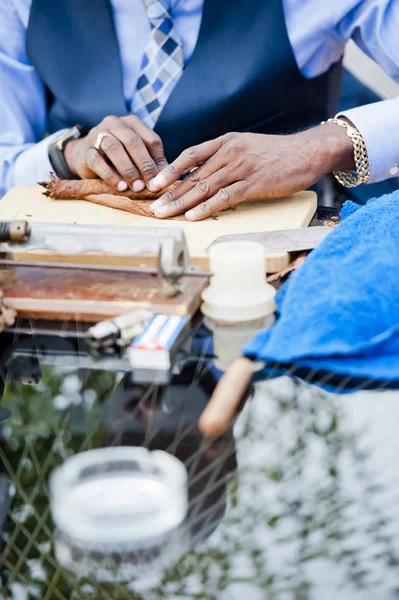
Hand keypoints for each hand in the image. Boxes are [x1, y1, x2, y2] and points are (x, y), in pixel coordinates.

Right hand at [64, 115, 167, 191]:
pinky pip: (97, 161)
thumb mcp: (138, 157)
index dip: (158, 162)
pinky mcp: (86, 150)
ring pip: (114, 148)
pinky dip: (110, 175)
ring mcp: (97, 134)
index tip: (162, 181)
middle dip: (144, 165)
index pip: (151, 140)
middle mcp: (115, 123)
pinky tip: (120, 187)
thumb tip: (169, 177)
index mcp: (133, 123)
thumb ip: (153, 163)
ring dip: (128, 169)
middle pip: (133, 142)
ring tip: (136, 187)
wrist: (86, 156)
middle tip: (150, 186)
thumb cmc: (119, 157)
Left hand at [149, 125, 354, 220]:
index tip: (154, 184)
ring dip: (182, 203)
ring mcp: (241, 167)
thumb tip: (204, 174)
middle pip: (193, 176)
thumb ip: (225, 157)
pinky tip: (193, 216)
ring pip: (205, 187)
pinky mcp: (254, 183)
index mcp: (226, 141)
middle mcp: (230, 152)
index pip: (190, 155)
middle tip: (153, 209)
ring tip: (166, 215)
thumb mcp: (247, 146)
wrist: (308, 151)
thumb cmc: (278, 153)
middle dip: (171, 193)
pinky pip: (225, 197)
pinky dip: (207, 207)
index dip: (170, 170)